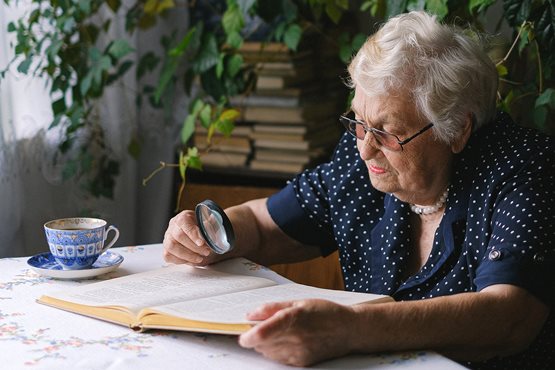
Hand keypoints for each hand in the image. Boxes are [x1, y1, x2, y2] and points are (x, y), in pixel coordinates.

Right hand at [163, 210, 217, 265]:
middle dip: (194, 247)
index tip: (202, 243)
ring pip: (171, 247)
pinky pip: (168, 256)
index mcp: (183, 217)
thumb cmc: (201, 229)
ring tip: (200, 258)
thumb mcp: (208, 224)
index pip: (184, 223)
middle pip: (179, 236)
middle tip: (206, 252)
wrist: (196, 235)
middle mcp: (173, 226)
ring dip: (187, 255)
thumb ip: (210, 224)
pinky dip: (181, 260)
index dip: (193, 234)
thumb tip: (211, 222)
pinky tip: (191, 260)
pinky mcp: (166, 249)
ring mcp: (167, 238)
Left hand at [238, 299, 357, 366]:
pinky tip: (287, 341)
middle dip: (257, 336)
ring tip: (280, 332)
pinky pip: (279, 359)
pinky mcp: (302, 362)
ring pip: (268, 353)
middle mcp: (295, 338)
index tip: (242, 334)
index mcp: (293, 319)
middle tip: (263, 325)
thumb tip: (250, 315)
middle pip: (262, 344)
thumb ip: (272, 308)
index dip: (247, 336)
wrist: (348, 330)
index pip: (261, 334)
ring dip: (266, 344)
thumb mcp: (298, 302)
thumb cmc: (325, 312)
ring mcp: (299, 352)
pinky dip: (277, 351)